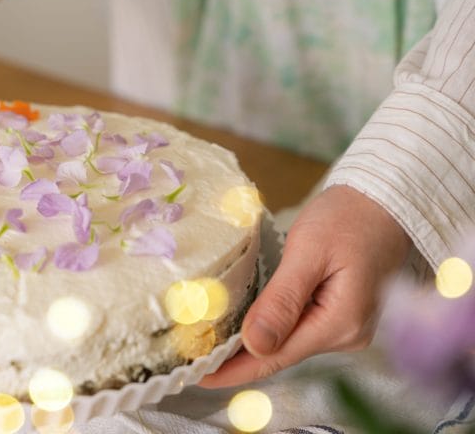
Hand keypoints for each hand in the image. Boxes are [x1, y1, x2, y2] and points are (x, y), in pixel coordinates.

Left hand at [200, 185, 411, 387]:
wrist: (384, 200)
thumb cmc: (349, 216)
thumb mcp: (309, 251)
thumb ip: (283, 300)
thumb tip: (255, 344)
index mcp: (340, 323)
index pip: (277, 357)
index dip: (234, 369)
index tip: (197, 375)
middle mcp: (346, 334)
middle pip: (281, 354)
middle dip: (237, 358)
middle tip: (192, 357)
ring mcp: (346, 326)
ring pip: (288, 343)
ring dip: (251, 344)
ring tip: (208, 343)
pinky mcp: (340, 313)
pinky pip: (298, 329)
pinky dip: (269, 328)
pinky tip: (241, 326)